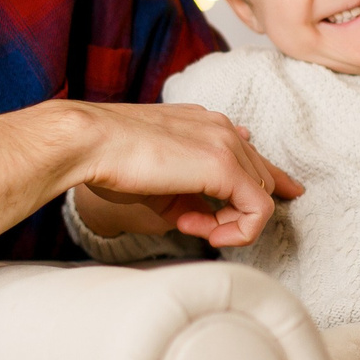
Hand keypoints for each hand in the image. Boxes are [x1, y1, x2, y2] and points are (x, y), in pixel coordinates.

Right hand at [73, 102, 302, 247]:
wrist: (88, 143)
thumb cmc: (111, 162)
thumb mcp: (160, 184)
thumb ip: (191, 198)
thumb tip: (209, 220)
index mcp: (206, 125)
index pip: (251, 155)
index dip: (270, 180)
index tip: (271, 202)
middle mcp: (222, 128)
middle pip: (260, 178)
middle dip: (233, 212)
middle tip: (188, 224)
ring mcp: (226, 143)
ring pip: (261, 195)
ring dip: (230, 223)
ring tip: (186, 224)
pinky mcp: (223, 165)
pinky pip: (258, 209)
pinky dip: (239, 231)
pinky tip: (209, 235)